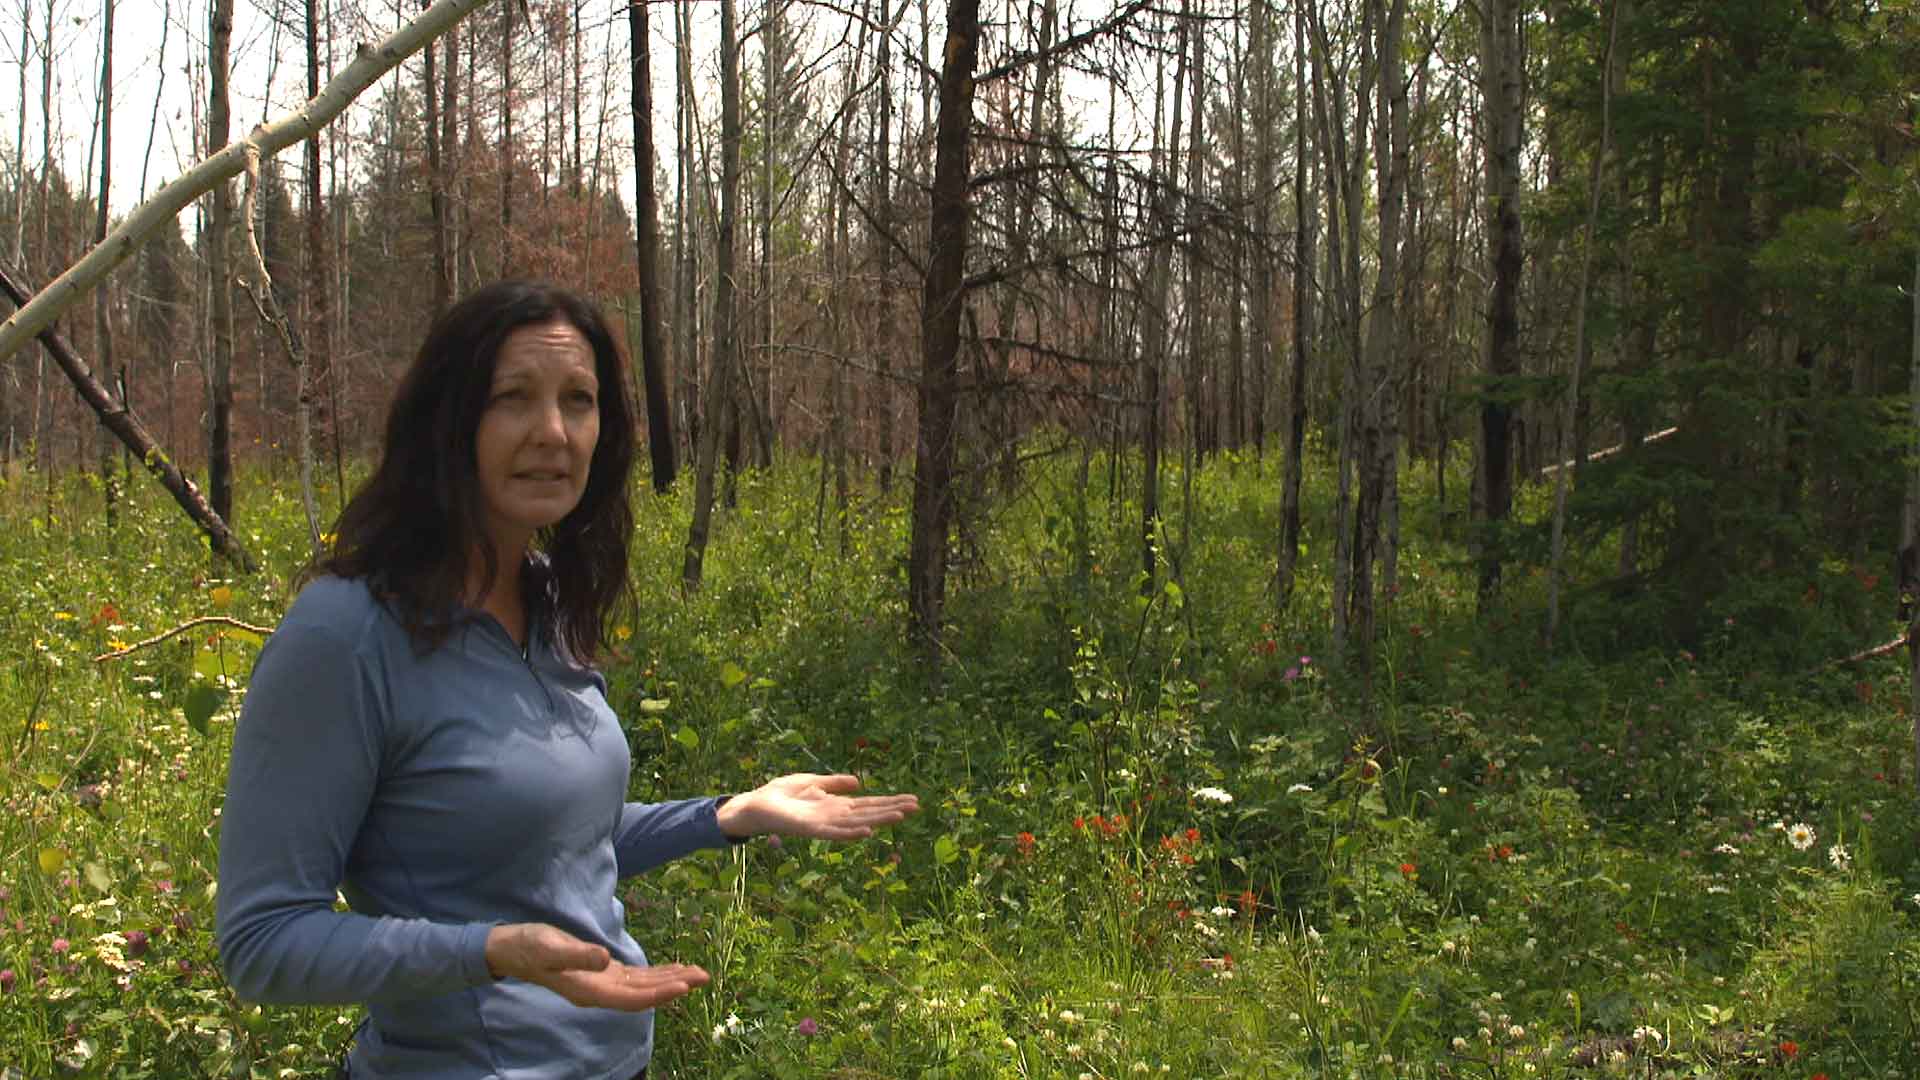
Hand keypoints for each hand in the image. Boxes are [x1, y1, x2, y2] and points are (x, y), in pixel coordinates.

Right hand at [484, 923, 708, 1010]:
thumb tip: (606, 960)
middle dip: (674, 986)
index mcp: (590, 992)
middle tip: (704, 976)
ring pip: (643, 986)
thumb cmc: (530, 947)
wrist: (513, 948)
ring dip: (670, 980)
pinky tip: (672, 969)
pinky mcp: (603, 972)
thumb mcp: (552, 948)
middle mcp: (600, 992)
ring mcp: (602, 983)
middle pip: (645, 994)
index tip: (684, 985)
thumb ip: (579, 956)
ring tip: (697, 973)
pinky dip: (656, 973)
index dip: (659, 993)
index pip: (632, 998)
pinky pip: (636, 977)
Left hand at [717, 773, 919, 840]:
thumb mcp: (811, 782)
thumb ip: (834, 783)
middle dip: (892, 810)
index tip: (912, 800)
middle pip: (869, 813)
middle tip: (917, 806)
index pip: (868, 804)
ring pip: (857, 823)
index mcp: (835, 806)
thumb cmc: (779, 795)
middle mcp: (833, 817)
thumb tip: (859, 783)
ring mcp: (823, 824)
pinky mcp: (810, 829)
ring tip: (900, 816)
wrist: (753, 805)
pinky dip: (851, 833)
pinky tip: (867, 832)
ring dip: (879, 820)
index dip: (889, 802)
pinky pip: (834, 833)